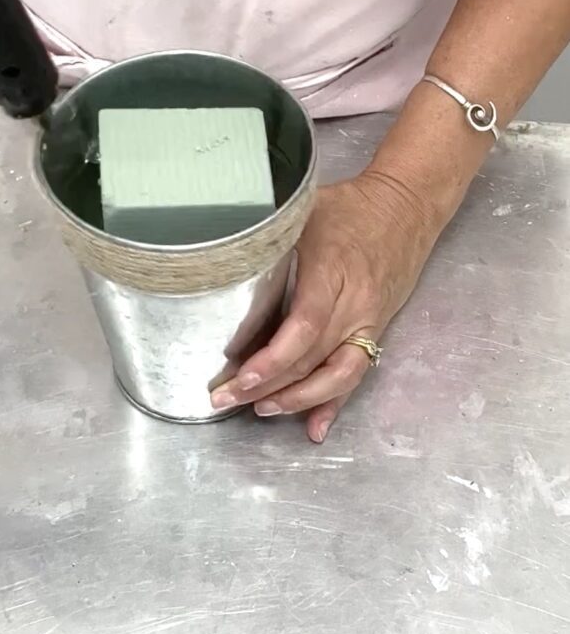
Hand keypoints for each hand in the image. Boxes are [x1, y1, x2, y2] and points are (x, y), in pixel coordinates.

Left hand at [210, 169, 440, 440]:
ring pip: (335, 376)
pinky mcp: (374, 332)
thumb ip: (271, 236)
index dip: (272, 360)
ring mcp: (367, 323)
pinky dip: (334, 404)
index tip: (240, 377)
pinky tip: (314, 427)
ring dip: (297, 401)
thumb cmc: (350, 206)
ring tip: (261, 409)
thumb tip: (223, 256)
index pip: (303, 327)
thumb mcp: (306, 210)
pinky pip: (355, 375)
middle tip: (226, 399)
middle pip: (311, 359)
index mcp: (332, 272)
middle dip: (267, 387)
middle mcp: (354, 305)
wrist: (409, 207)